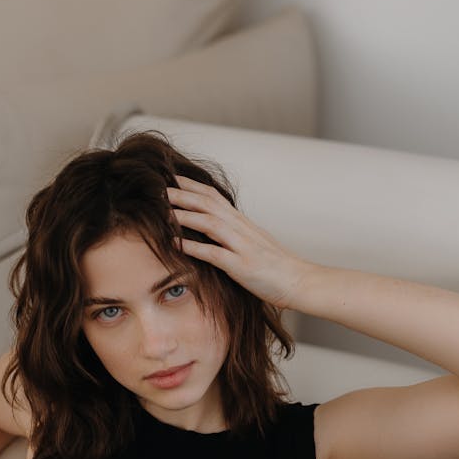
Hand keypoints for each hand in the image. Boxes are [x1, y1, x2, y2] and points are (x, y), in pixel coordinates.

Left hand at [166, 174, 307, 310]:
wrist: (299, 280)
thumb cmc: (275, 265)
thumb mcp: (252, 243)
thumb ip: (232, 234)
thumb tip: (211, 229)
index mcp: (242, 223)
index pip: (214, 197)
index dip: (192, 186)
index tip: (171, 177)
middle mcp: (241, 229)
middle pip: (208, 204)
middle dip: (183, 194)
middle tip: (159, 187)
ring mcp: (242, 246)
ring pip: (210, 224)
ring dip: (185, 215)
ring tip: (163, 210)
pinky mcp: (242, 266)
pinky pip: (214, 254)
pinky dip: (194, 248)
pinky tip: (177, 245)